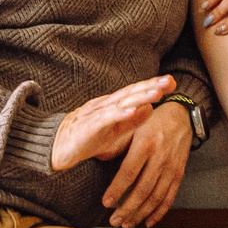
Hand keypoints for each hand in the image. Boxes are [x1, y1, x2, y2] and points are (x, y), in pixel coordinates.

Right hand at [50, 74, 176, 171]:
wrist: (56, 146)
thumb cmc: (86, 138)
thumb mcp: (114, 130)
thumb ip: (131, 121)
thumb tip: (151, 109)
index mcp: (112, 105)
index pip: (135, 93)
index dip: (152, 86)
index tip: (171, 82)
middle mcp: (105, 105)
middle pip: (131, 93)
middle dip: (151, 86)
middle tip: (170, 81)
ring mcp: (96, 114)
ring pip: (121, 103)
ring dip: (139, 97)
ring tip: (156, 93)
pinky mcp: (88, 126)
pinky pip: (104, 119)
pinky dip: (118, 114)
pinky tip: (131, 111)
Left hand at [102, 97, 191, 227]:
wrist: (181, 116)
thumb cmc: (151, 120)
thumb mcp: (133, 125)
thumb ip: (117, 143)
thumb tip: (98, 156)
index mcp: (145, 144)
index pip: (129, 172)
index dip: (117, 190)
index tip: (106, 203)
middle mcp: (159, 157)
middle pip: (142, 190)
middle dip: (127, 209)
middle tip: (114, 220)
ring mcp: (171, 168)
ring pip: (155, 197)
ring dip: (140, 214)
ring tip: (127, 224)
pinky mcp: (179, 174)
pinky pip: (169, 197)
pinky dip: (159, 212)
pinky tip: (148, 222)